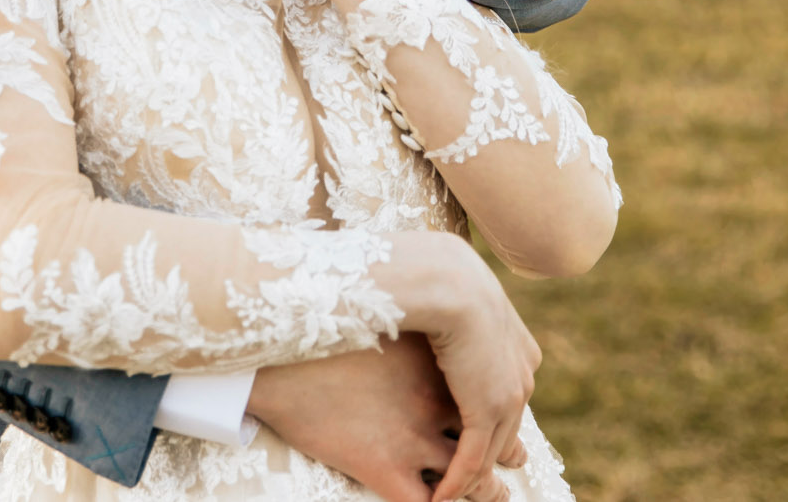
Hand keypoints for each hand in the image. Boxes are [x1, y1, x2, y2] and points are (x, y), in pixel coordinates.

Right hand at [248, 334, 527, 501]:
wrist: (272, 362)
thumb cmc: (315, 333)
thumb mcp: (374, 316)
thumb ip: (404, 318)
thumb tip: (413, 304)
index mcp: (434, 365)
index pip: (488, 391)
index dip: (499, 406)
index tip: (501, 412)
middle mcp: (434, 401)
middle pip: (493, 436)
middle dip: (506, 451)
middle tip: (515, 458)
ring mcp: (413, 437)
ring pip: (473, 480)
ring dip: (483, 490)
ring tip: (492, 495)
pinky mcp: (384, 466)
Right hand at [406, 237, 543, 501]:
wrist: (444, 278)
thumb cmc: (433, 273)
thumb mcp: (453, 293)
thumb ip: (454, 307)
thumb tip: (435, 299)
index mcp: (518, 346)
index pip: (504, 391)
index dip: (487, 414)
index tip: (467, 429)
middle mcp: (522, 374)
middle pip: (505, 425)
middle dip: (489, 452)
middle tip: (469, 477)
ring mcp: (510, 395)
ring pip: (491, 448)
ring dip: (469, 476)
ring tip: (448, 494)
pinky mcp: (489, 411)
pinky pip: (474, 458)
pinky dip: (458, 481)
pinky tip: (442, 497)